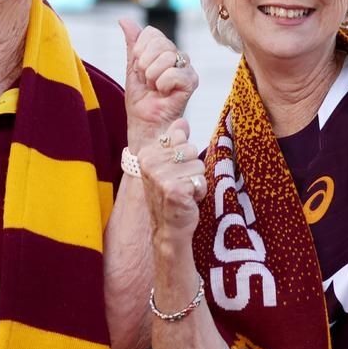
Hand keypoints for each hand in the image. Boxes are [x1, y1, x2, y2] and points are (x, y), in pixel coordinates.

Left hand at [120, 19, 197, 150]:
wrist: (145, 125)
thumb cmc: (140, 100)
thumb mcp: (132, 68)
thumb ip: (132, 44)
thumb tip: (124, 19)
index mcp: (165, 51)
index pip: (151, 33)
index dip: (139, 50)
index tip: (138, 68)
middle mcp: (178, 56)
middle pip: (159, 41)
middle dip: (144, 64)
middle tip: (146, 80)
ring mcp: (187, 68)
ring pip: (166, 56)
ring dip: (152, 76)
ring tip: (154, 88)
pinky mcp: (191, 82)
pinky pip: (173, 73)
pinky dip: (161, 84)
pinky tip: (164, 93)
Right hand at [138, 119, 205, 242]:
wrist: (169, 227)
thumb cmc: (170, 195)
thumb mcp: (169, 164)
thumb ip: (175, 141)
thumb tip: (182, 121)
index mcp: (147, 153)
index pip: (180, 137)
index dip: (184, 155)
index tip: (174, 171)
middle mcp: (150, 163)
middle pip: (191, 149)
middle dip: (192, 168)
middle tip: (181, 183)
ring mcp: (161, 177)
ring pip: (198, 165)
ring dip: (197, 180)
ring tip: (185, 191)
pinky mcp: (174, 190)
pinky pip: (200, 180)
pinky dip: (200, 191)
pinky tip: (189, 200)